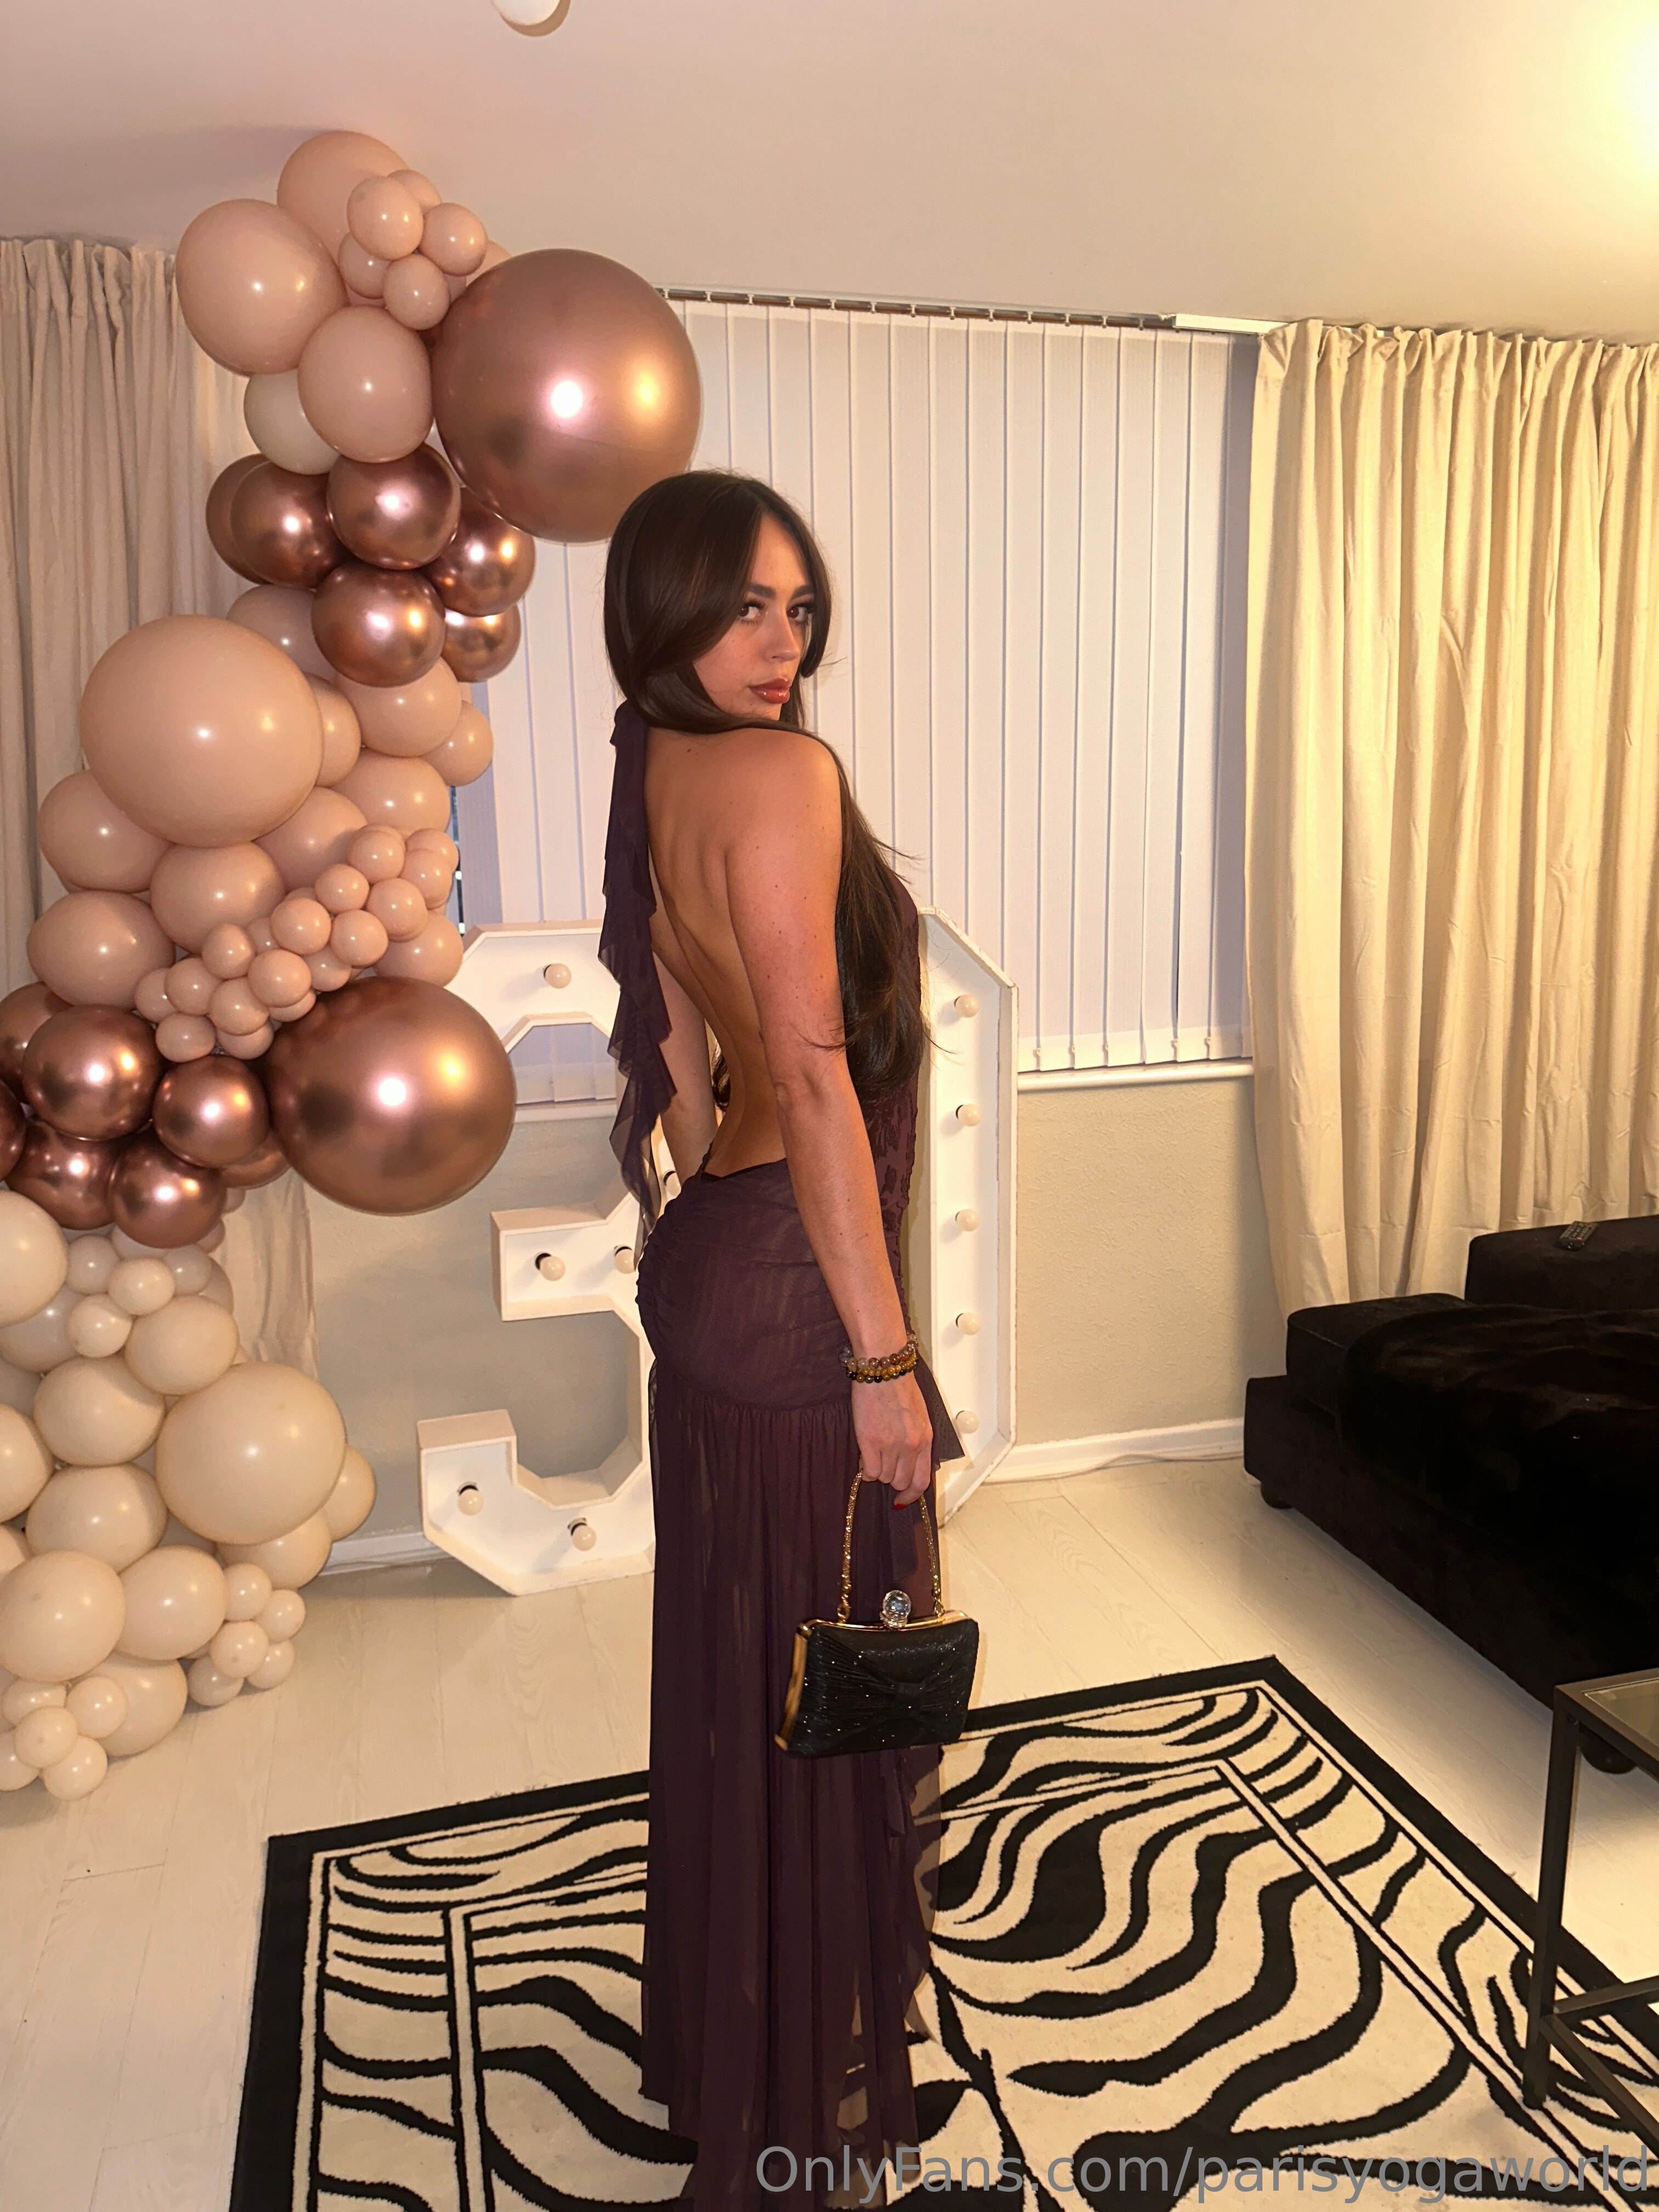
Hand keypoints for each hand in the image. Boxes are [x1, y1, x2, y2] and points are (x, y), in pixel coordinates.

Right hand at [852, 1369, 932, 1507]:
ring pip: (884, 1477)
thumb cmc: (899, 1386)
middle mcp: (911, 1446)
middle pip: (900, 1481)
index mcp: (925, 1439)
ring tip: (873, 1451)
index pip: (922, 1480)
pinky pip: (869, 1471)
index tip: (902, 1499)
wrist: (883, 1368)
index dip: (911, 1495)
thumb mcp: (918, 1416)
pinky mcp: (871, 1442)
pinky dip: (865, 1468)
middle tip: (883, 1463)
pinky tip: (865, 1454)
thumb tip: (907, 1461)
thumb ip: (916, 1440)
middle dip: (891, 1477)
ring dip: (878, 1469)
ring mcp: (891, 1446)